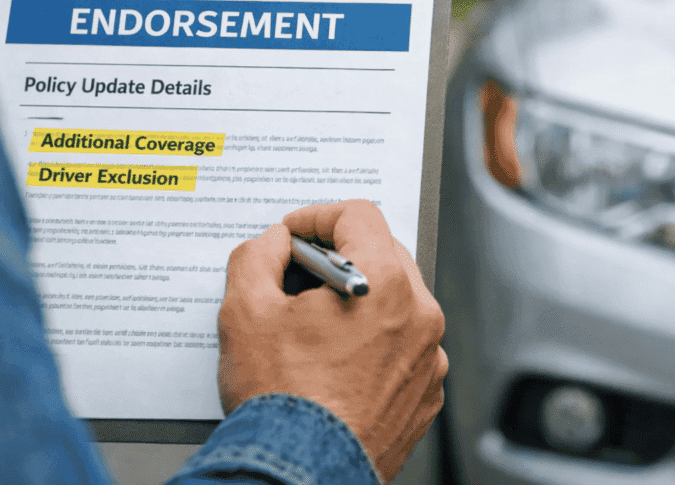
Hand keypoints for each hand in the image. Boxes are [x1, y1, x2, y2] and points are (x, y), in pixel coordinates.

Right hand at [217, 200, 447, 482]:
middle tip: (298, 276)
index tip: (293, 234)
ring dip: (359, 298)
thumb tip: (275, 244)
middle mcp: (420, 316)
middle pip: (383, 253)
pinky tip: (337, 361)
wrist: (300, 476)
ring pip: (396, 301)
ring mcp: (429, 358)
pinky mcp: (426, 393)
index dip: (317, 216)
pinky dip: (375, 340)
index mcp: (384, 284)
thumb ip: (258, 256)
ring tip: (315, 325)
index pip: (358, 215)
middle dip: (339, 255)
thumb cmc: (279, 402)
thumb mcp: (245, 311)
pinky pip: (404, 344)